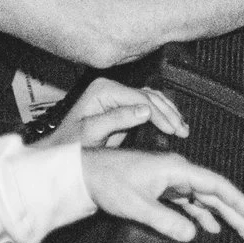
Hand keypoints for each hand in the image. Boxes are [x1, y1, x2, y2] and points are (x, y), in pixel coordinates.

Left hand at [40, 77, 188, 149]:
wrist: (61, 154)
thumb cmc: (70, 144)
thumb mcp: (91, 132)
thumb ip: (117, 120)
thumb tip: (146, 111)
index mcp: (103, 89)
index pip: (140, 97)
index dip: (160, 114)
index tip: (172, 130)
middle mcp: (112, 88)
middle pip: (149, 96)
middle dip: (168, 114)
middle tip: (182, 131)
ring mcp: (118, 96)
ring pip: (151, 98)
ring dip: (169, 113)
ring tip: (182, 128)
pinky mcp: (122, 107)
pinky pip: (147, 105)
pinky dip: (162, 114)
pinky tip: (172, 124)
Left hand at [83, 150, 243, 242]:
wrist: (85, 173)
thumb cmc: (108, 182)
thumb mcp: (137, 204)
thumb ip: (166, 220)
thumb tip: (194, 233)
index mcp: (175, 169)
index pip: (215, 185)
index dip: (238, 201)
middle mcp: (177, 171)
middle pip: (215, 194)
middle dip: (237, 215)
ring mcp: (169, 180)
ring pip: (204, 200)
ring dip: (223, 217)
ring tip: (243, 234)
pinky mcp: (160, 188)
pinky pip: (189, 202)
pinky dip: (202, 215)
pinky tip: (209, 227)